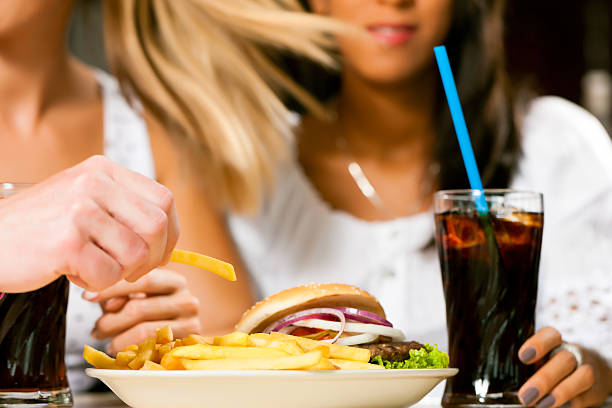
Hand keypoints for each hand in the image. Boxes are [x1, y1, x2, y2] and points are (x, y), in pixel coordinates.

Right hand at [0, 156, 178, 291]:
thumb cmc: (38, 227)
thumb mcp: (83, 200)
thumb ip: (123, 209)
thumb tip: (169, 237)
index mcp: (103, 170)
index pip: (164, 200)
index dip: (171, 232)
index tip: (160, 252)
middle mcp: (94, 183)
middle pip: (157, 226)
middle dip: (152, 258)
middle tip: (129, 270)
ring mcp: (80, 210)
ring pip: (136, 254)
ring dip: (118, 272)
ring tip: (90, 266)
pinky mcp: (67, 242)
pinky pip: (108, 275)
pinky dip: (96, 284)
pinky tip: (72, 272)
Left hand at [85, 268, 200, 354]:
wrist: (184, 333)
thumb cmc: (157, 313)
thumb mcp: (140, 297)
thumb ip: (122, 295)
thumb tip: (108, 303)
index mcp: (175, 282)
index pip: (142, 280)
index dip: (112, 289)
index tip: (87, 297)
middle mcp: (187, 300)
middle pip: (138, 309)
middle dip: (109, 321)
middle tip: (96, 329)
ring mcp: (190, 324)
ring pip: (144, 332)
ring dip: (117, 340)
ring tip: (108, 342)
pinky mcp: (186, 348)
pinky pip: (152, 351)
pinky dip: (131, 352)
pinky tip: (122, 351)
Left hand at [518, 327, 611, 407]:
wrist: (594, 373)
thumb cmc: (556, 364)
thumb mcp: (542, 358)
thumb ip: (530, 366)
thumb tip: (513, 381)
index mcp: (556, 343)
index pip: (550, 335)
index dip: (538, 344)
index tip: (523, 357)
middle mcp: (573, 353)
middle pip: (564, 360)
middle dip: (544, 378)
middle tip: (526, 395)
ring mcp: (586, 370)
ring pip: (582, 376)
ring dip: (561, 392)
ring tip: (542, 404)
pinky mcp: (594, 391)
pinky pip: (585, 396)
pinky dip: (570, 403)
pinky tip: (558, 407)